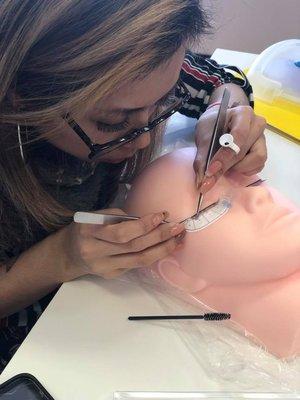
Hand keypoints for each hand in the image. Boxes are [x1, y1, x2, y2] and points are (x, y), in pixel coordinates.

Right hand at [59, 209, 185, 279]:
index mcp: (90, 232)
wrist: (69, 254)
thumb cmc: (87, 229)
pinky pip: (137, 265)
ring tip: (178, 238)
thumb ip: (119, 216)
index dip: (144, 225)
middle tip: (178, 227)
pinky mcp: (112, 275)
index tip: (162, 215)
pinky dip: (154, 255)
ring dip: (162, 249)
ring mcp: (105, 267)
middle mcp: (96, 252)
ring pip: (139, 260)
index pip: (121, 232)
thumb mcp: (96, 216)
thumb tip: (151, 219)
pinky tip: (166, 247)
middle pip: (134, 247)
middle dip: (159, 236)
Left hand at [194, 105, 266, 191]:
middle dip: (227, 165)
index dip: (224, 156)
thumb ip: (203, 159)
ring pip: (257, 159)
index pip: (238, 136)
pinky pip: (258, 166)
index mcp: (243, 114)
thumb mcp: (204, 139)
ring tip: (225, 167)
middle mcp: (257, 124)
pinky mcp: (262, 151)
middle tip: (212, 175)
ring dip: (239, 168)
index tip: (210, 170)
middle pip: (245, 150)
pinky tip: (233, 168)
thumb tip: (202, 183)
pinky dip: (245, 171)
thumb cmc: (212, 128)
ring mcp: (262, 138)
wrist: (218, 125)